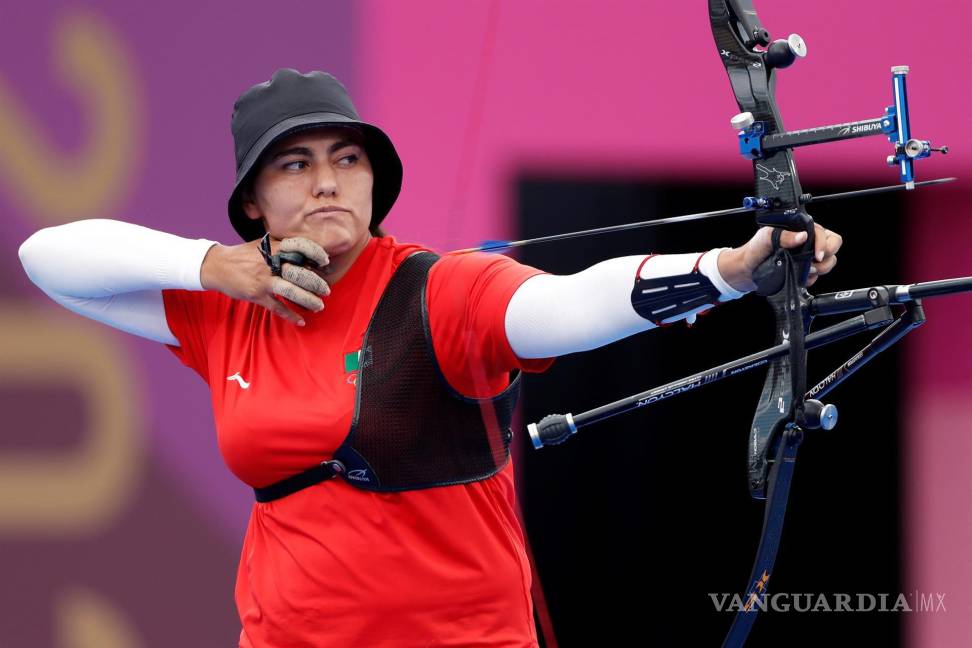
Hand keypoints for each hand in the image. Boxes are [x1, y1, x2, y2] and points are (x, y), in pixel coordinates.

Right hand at [200, 236, 330, 325]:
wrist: (218, 265)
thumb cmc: (244, 255)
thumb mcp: (263, 245)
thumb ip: (283, 249)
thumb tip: (308, 257)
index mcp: (274, 248)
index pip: (300, 246)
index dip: (315, 253)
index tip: (325, 262)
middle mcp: (270, 263)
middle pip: (300, 273)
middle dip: (316, 284)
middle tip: (326, 291)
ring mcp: (263, 279)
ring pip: (291, 291)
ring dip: (308, 300)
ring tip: (319, 306)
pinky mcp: (256, 294)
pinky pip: (277, 307)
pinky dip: (290, 315)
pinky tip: (301, 321)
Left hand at [719, 223, 842, 291]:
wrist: (747, 269)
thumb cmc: (755, 249)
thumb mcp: (767, 237)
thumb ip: (785, 235)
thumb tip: (802, 236)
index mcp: (801, 230)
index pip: (825, 235)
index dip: (824, 245)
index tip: (816, 255)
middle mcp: (808, 242)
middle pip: (833, 246)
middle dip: (826, 257)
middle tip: (813, 263)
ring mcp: (807, 257)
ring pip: (829, 262)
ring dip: (819, 269)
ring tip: (804, 270)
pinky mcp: (804, 270)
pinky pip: (818, 276)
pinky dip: (811, 278)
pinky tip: (800, 277)